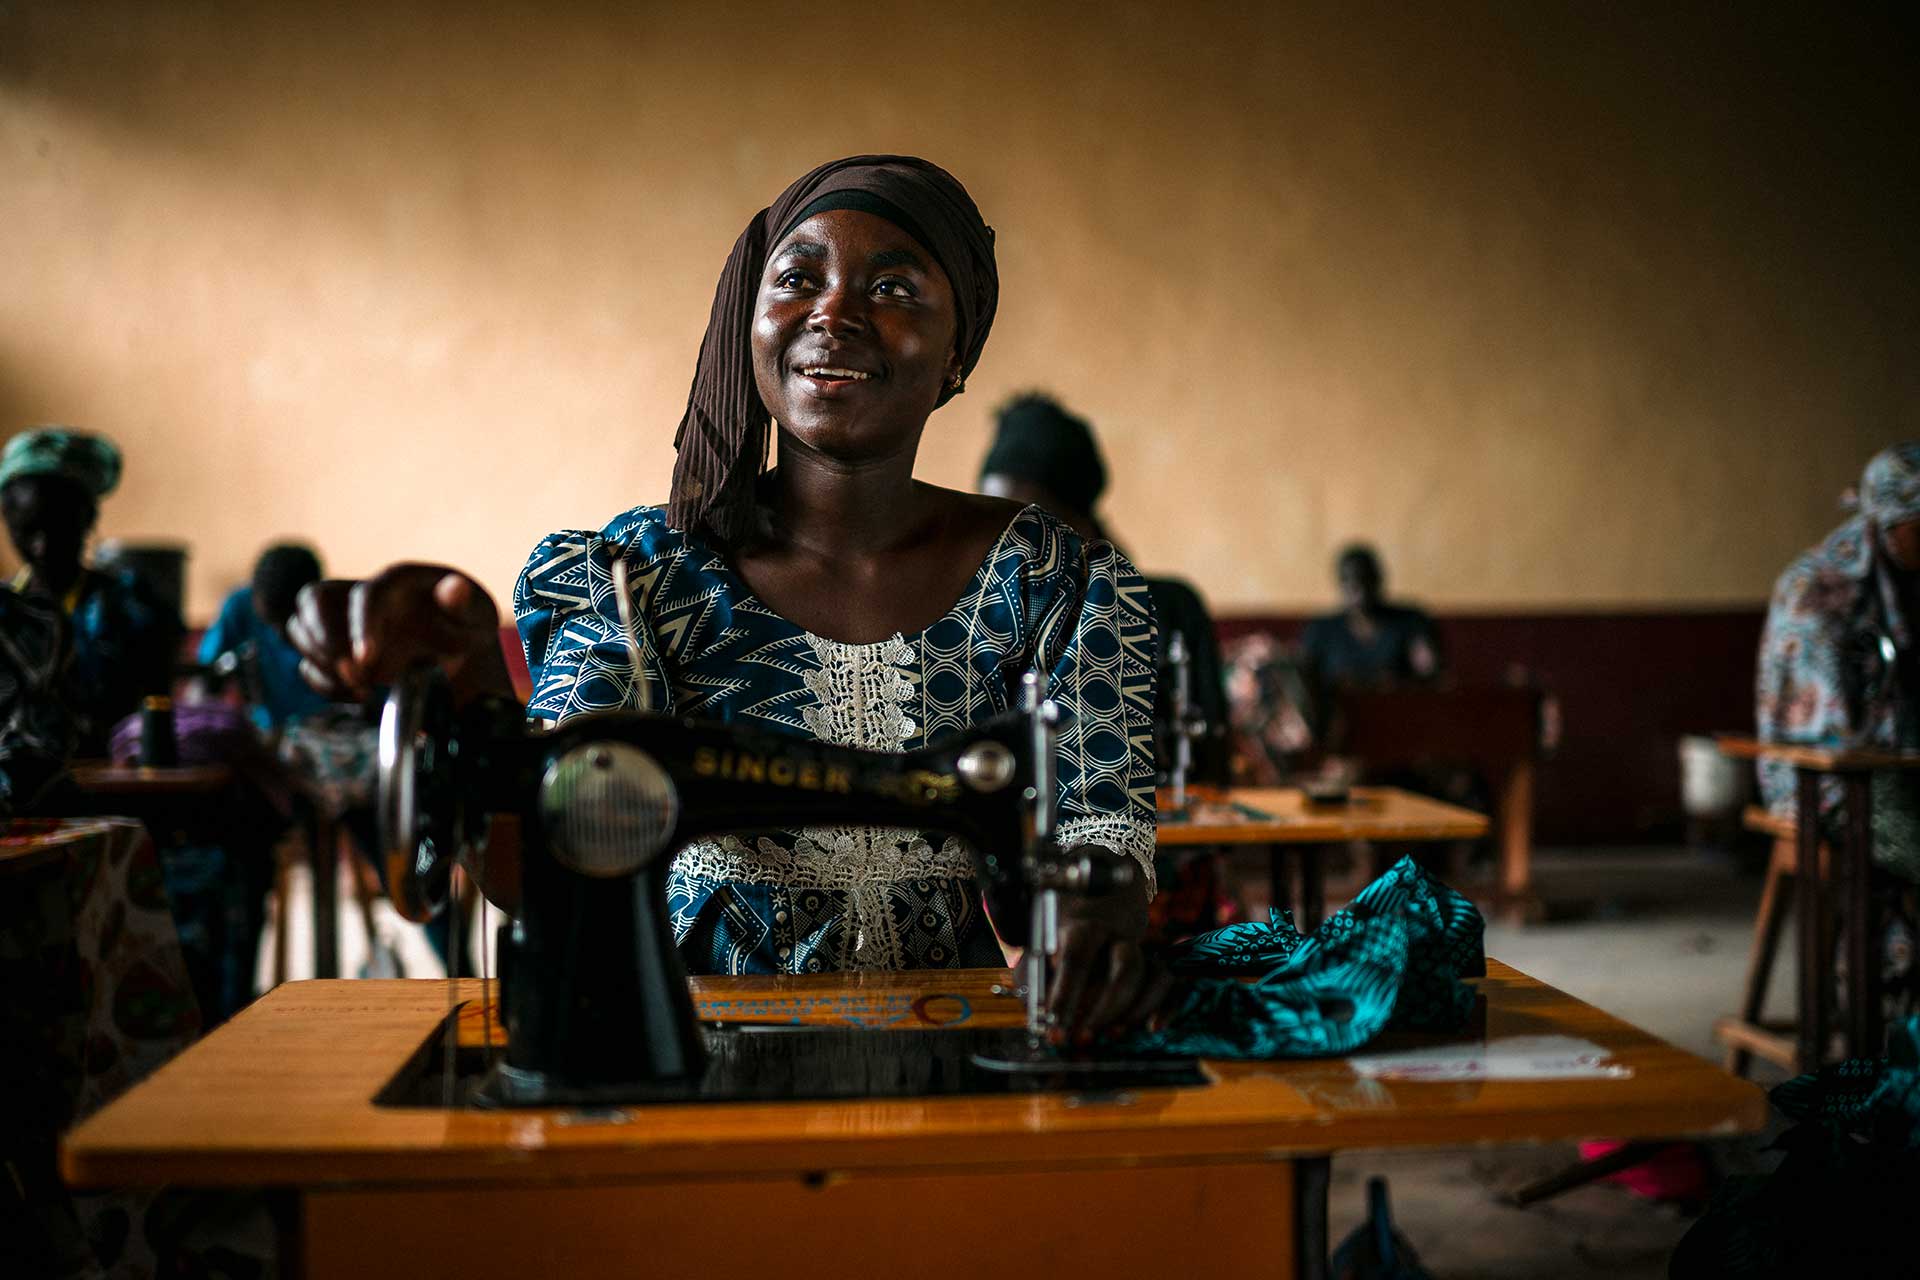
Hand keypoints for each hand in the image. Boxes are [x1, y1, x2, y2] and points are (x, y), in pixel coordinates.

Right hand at [285, 563, 510, 704]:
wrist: (457, 646)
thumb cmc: (466, 624)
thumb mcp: (476, 614)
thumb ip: (464, 603)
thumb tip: (453, 589)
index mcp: (397, 582)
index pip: (366, 595)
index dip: (361, 625)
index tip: (368, 660)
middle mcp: (362, 597)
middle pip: (313, 599)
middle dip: (322, 637)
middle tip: (354, 673)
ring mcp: (344, 624)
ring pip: (300, 628)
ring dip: (319, 662)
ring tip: (359, 686)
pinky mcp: (337, 651)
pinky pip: (309, 663)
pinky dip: (324, 682)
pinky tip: (358, 694)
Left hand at [1045, 860, 1172, 1046]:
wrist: (1104, 872)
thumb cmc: (1064, 906)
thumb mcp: (1040, 926)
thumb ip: (1033, 966)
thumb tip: (1033, 1007)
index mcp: (1084, 922)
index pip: (1077, 958)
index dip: (1065, 994)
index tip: (1053, 1023)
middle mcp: (1117, 931)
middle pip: (1126, 967)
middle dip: (1106, 1008)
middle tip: (1083, 1038)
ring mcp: (1139, 942)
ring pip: (1151, 973)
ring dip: (1135, 1010)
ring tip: (1112, 1035)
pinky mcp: (1153, 951)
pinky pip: (1170, 979)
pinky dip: (1167, 1004)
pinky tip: (1154, 1026)